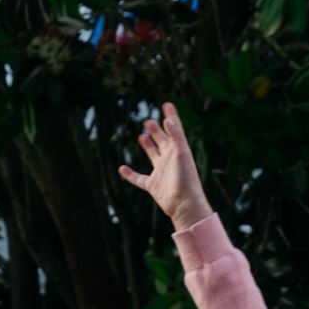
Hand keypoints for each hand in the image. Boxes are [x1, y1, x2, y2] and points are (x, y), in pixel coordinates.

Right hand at [115, 102, 214, 231]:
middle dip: (155, 131)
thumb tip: (167, 120)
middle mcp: (170, 160)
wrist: (185, 204)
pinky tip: (121, 168)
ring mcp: (161, 172)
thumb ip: (176, 136)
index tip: (166, 104)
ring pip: (153, 155)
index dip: (171, 117)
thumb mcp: (182, 153)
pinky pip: (138, 178)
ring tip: (142, 136)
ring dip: (148, 146)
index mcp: (178, 150)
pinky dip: (129, 174)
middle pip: (162, 141)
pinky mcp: (153, 185)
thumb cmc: (186, 179)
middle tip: (148, 121)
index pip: (174, 129)